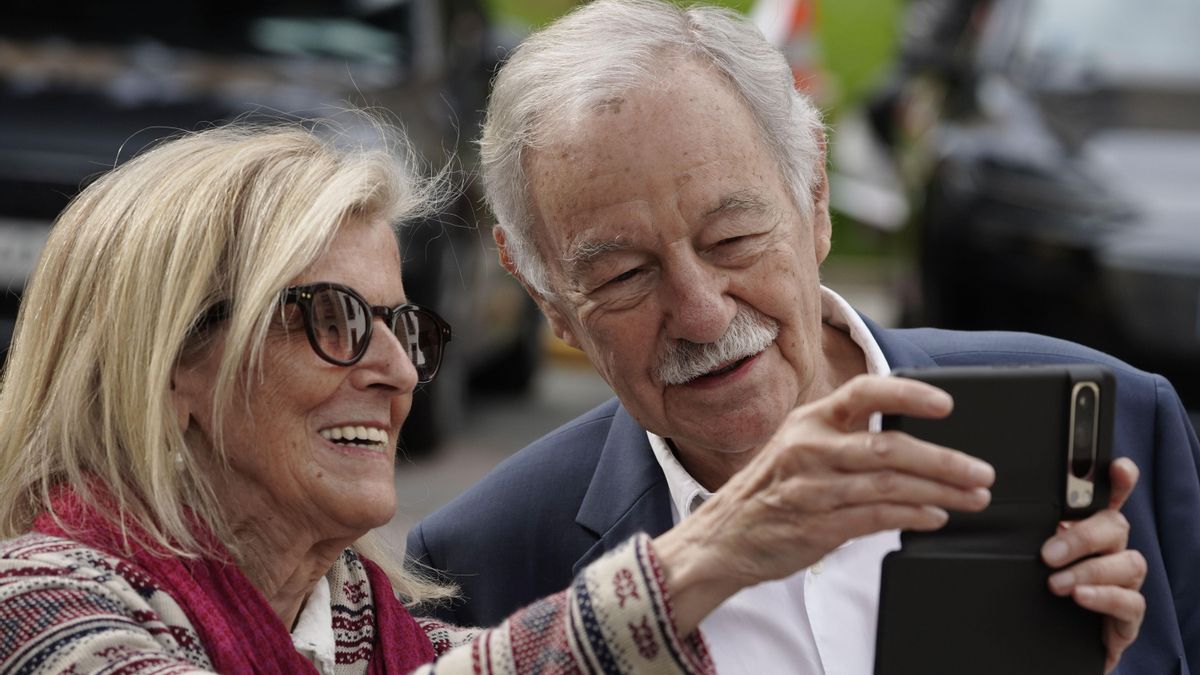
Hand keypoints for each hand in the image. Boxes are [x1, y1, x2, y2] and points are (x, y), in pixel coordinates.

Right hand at [655, 374, 994, 633]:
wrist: (723, 537)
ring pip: (890, 485)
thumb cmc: (770, 492)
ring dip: (941, 492)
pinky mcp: (818, 525)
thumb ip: (846, 439)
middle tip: (981, 472)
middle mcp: (810, 449)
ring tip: (973, 497)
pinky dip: (913, 516)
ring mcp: (813, 488)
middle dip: (945, 461)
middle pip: (890, 448)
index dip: (908, 394)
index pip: (864, 393)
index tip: (946, 405)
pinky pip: (877, 517)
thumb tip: (913, 441)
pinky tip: (936, 516)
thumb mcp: (799, 448)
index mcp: (810, 421)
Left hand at [1042, 458, 1144, 672]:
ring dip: (1089, 570)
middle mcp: (1110, 553)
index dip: (1117, 480)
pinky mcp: (1126, 618)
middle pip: (1115, 526)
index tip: (1116, 467)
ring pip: (1129, 563)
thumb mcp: (1024, 560)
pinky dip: (1104, 597)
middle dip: (1083, 537)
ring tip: (1056, 583)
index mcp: (1085, 532)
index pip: (1107, 498)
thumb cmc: (1035, 596)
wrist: (1040, 646)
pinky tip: (1080, 597)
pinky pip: (1131, 601)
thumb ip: (1026, 535)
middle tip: (1048, 552)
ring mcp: (1122, 584)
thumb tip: (999, 512)